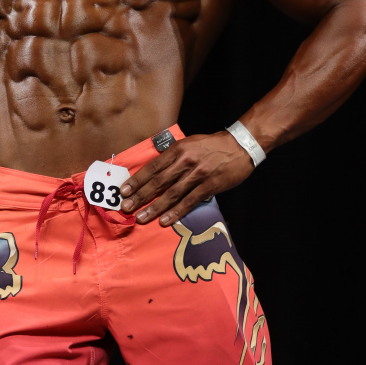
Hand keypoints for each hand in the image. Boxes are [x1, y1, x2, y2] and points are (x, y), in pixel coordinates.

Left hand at [120, 131, 254, 224]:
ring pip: (171, 194)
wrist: (241, 146)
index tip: (124, 191)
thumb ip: (173, 156)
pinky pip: (189, 202)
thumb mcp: (189, 143)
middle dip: (140, 196)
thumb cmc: (212, 145)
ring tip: (140, 217)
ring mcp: (197, 175)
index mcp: (178, 150)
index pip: (152, 167)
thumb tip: (154, 171)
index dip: (137, 180)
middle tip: (126, 207)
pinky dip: (176, 212)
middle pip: (158, 182)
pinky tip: (164, 221)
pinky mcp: (209, 186)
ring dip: (154, 207)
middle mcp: (185, 162)